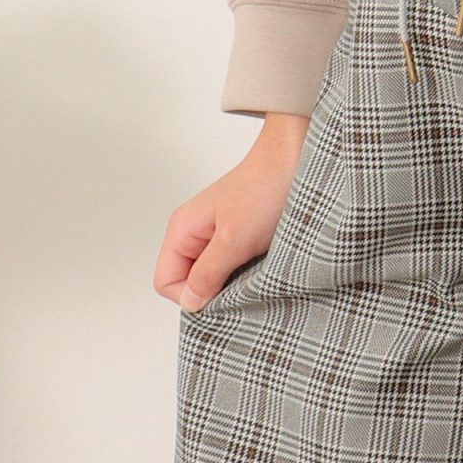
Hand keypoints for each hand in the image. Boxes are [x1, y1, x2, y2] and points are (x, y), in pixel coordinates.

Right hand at [154, 112, 309, 310]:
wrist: (297, 160)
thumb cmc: (265, 190)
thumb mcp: (233, 241)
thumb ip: (207, 274)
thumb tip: (191, 303)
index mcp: (182, 231)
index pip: (165, 283)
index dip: (190, 295)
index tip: (221, 291)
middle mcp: (194, 235)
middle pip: (188, 283)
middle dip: (213, 291)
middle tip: (242, 281)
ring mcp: (217, 236)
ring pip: (213, 277)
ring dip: (233, 282)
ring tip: (256, 268)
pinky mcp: (239, 238)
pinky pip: (232, 268)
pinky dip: (247, 272)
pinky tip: (264, 263)